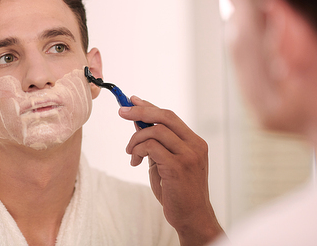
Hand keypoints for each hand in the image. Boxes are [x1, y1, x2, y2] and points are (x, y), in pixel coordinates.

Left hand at [119, 96, 223, 245]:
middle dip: (140, 111)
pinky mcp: (178, 166)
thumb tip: (137, 122)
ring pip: (155, 130)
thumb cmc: (178, 191)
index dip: (149, 106)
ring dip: (136, 139)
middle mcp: (195, 145)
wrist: (192, 217)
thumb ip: (155, 142)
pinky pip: (151, 147)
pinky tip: (135, 162)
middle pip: (165, 116)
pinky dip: (138, 151)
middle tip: (121, 112)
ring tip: (130, 153)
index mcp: (194, 142)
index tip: (132, 100)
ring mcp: (188, 155)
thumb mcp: (164, 161)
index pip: (170, 116)